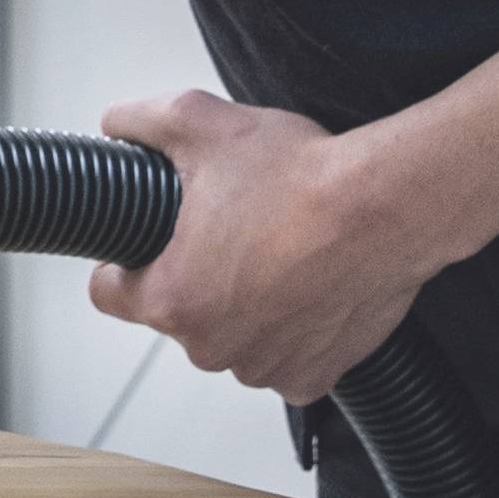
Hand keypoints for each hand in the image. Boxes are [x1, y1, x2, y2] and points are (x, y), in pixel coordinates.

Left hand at [85, 86, 423, 403]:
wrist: (389, 207)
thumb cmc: (301, 175)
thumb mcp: (199, 121)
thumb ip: (138, 120)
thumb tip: (116, 124)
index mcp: (172, 299)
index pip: (108, 293)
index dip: (124, 262)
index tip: (148, 245)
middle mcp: (212, 347)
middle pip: (180, 313)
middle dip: (197, 277)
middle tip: (235, 230)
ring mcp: (264, 368)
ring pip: (234, 338)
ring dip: (248, 307)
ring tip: (281, 253)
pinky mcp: (312, 377)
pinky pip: (286, 359)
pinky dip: (295, 332)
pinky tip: (311, 287)